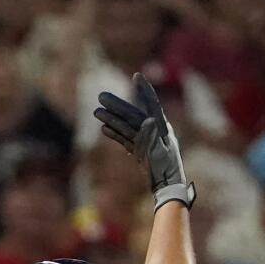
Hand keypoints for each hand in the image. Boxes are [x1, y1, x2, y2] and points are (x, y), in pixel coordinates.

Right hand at [94, 73, 195, 210]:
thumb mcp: (160, 153)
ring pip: (126, 126)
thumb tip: (148, 120)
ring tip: (96, 112)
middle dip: (117, 105)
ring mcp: (146, 140)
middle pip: (132, 115)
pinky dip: (115, 133)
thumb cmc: (167, 171)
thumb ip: (152, 136)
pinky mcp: (140, 149)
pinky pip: (125, 139)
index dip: (144, 91)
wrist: (168, 187)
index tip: (136, 76)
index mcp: (162, 128)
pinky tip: (104, 128)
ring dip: (112, 119)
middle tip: (101, 96)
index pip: (151, 105)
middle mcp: (154, 130)